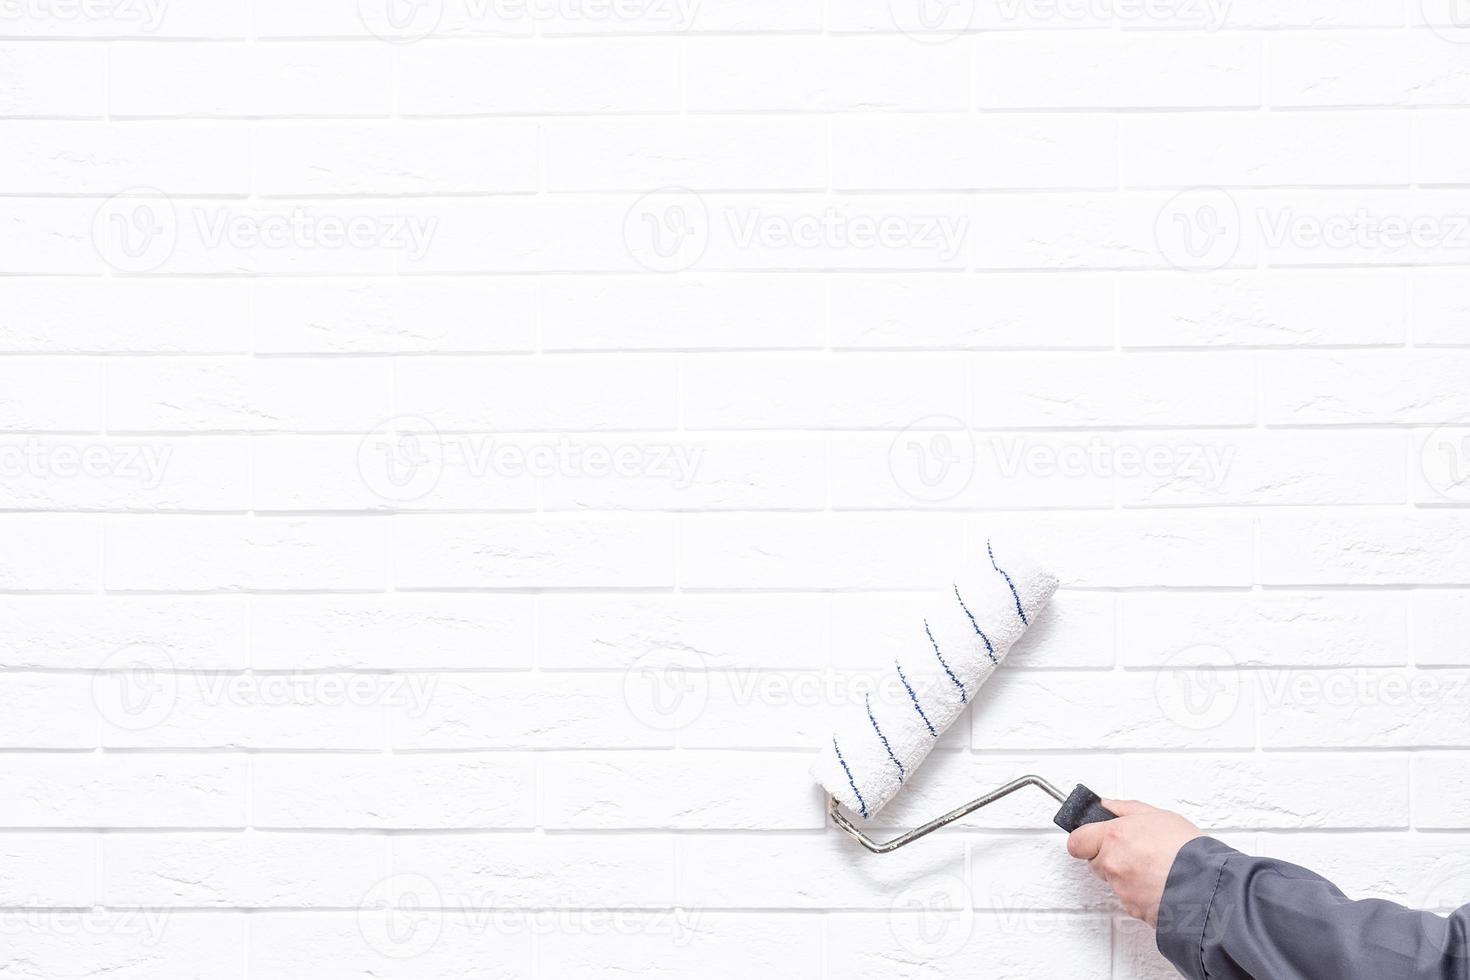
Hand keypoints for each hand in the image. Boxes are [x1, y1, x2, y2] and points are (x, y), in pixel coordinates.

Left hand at [1066, 799, 1203, 925]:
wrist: (1209, 887)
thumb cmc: (1189, 850)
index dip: (1085, 839)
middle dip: (1109, 856)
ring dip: (1127, 875)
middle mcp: (1112, 864)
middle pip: (1095, 861)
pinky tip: (1159, 883)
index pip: (1076, 841)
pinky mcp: (1133, 909)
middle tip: (1135, 851)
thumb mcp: (1159, 815)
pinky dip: (1140, 892)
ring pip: (1113, 881)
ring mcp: (1122, 889)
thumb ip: (1126, 809)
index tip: (1094, 837)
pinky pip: (1129, 898)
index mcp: (1114, 837)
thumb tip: (1106, 805)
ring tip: (1155, 867)